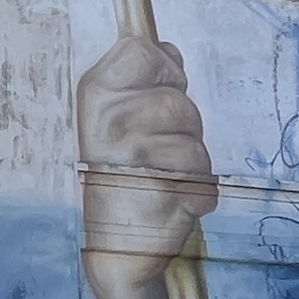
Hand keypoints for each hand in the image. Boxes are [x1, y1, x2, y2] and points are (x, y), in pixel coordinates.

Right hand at [78, 37, 218, 298]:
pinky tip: (169, 205)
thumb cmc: (120, 176)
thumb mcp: (118, 118)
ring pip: (196, 144)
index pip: (142, 50)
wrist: (114, 249)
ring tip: (160, 179)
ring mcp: (132, 158)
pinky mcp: (161, 195)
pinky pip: (206, 183)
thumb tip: (167, 49)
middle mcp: (106, 122)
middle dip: (181, 129)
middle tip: (154, 154)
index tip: (153, 98)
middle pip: (179, 101)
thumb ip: (143, 79)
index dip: (163, 72)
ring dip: (190, 164)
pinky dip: (197, 196)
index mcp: (92, 95)